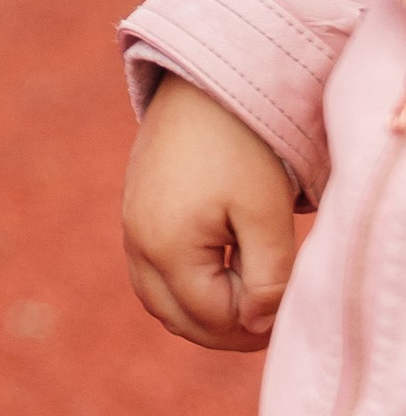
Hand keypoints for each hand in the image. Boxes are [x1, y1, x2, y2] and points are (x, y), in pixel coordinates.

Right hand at [122, 74, 299, 351]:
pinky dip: (183, 287)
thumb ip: (267, 279)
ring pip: (159, 300)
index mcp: (166, 246)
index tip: (285, 308)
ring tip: (247, 299)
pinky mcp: (134, 212)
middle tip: (268, 320)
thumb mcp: (266, 215)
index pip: (210, 317)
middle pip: (176, 319)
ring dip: (200, 312)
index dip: (252, 325)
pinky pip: (151, 272)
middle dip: (224, 331)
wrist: (204, 84)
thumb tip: (256, 325)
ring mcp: (130, 226)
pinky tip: (221, 272)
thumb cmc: (241, 147)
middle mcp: (137, 242)